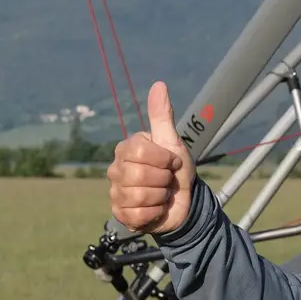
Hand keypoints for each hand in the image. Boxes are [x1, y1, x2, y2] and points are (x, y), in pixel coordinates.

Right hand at [108, 80, 195, 234]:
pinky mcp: (120, 214)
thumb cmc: (175, 170)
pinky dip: (153, 214)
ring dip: (160, 197)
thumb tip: (159, 84)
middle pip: (139, 176)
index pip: (141, 152)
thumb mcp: (173, 141)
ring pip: (139, 196)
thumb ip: (162, 115)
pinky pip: (137, 215)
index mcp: (127, 149)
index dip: (164, 160)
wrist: (184, 202)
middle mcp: (116, 169)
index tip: (172, 162)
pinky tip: (155, 209)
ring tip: (162, 194)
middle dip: (163, 180)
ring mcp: (116, 192)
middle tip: (167, 180)